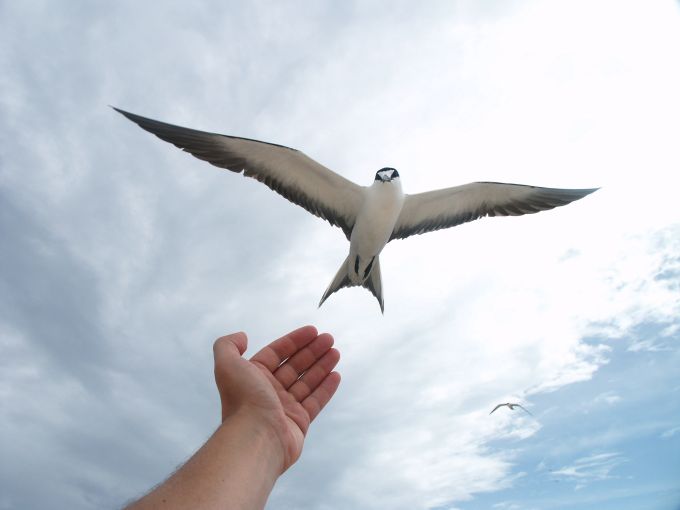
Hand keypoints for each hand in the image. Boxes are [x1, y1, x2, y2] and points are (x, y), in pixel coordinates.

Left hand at [213, 325, 340, 472]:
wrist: (256, 439)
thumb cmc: (243, 401)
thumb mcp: (227, 365)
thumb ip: (228, 345)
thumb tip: (242, 336)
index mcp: (253, 377)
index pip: (276, 353)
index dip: (294, 340)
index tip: (313, 330)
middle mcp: (268, 391)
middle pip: (294, 366)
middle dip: (312, 351)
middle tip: (329, 339)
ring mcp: (284, 408)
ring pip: (307, 382)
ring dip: (322, 365)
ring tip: (335, 352)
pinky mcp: (299, 423)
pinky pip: (315, 401)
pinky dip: (326, 388)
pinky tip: (336, 375)